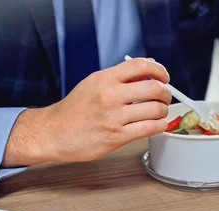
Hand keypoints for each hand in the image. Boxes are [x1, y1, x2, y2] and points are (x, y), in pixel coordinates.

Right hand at [3, 58, 170, 166]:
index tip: (164, 77)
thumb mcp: (93, 84)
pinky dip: (159, 126)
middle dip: (166, 93)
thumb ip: (120, 77)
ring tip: (158, 113)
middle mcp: (110, 95)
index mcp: (105, 78)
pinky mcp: (117, 136)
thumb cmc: (74, 110)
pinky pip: (150, 128)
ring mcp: (114, 116)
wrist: (53, 133)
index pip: (141, 65)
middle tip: (164, 98)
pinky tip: (156, 125)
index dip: (159, 70)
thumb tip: (148, 68)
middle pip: (154, 87)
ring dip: (163, 111)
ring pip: (156, 109)